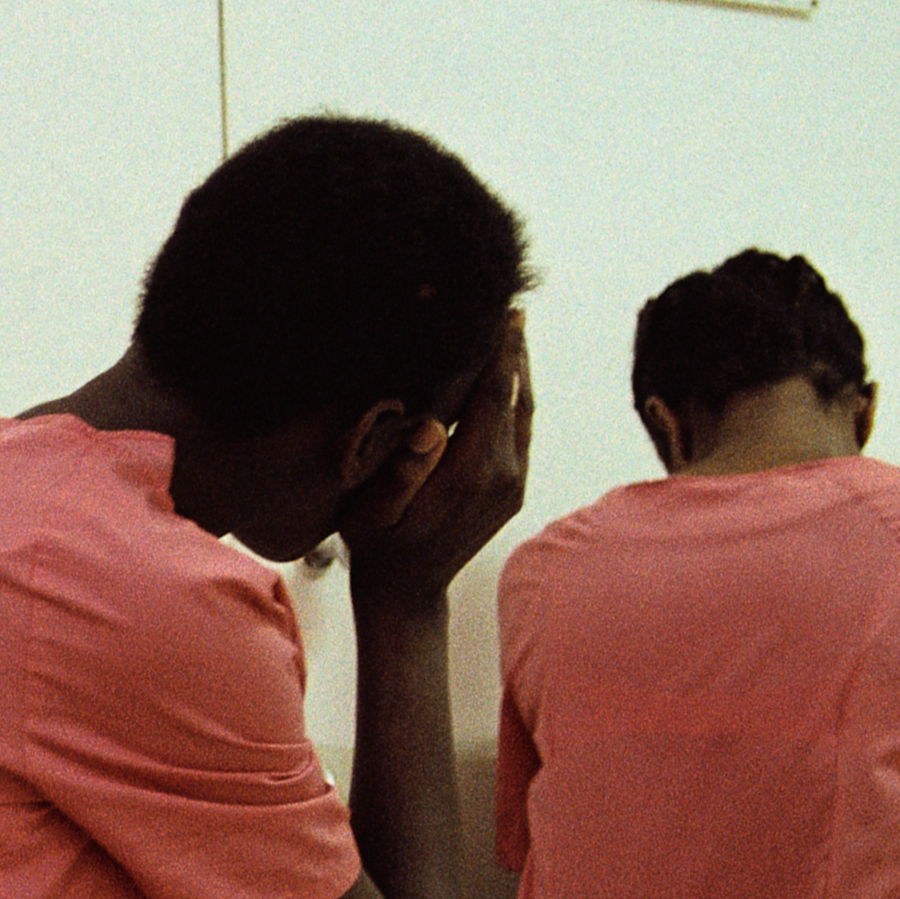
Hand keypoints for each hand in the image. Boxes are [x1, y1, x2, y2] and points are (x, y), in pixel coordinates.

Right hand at [340, 316, 531, 610]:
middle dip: (515, 351)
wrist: (407, 592)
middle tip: (510, 306)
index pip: (495, 396)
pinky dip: (515, 396)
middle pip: (518, 396)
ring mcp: (514, 482)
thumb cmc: (378, 545)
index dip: (500, 352)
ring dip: (519, 371)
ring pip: (525, 411)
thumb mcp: (374, 511)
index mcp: (472, 474)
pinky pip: (521, 429)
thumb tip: (431, 426)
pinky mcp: (514, 487)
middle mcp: (504, 475)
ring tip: (511, 331)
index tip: (500, 311)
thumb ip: (404, 470)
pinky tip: (504, 376)